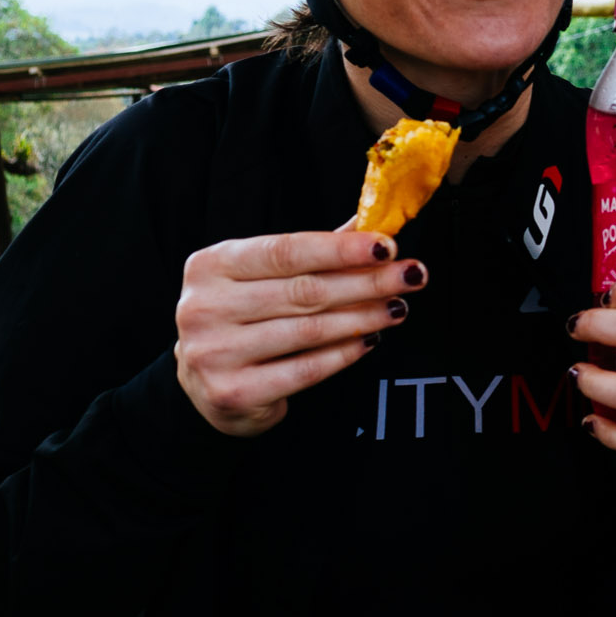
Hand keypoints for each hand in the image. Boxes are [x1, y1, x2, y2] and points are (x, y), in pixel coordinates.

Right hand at [175, 225, 424, 436]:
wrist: (205, 386)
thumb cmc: (242, 320)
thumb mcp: (264, 277)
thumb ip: (314, 252)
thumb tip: (370, 224)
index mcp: (211, 266)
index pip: (285, 250)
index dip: (341, 248)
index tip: (387, 246)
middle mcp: (204, 307)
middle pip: (304, 290)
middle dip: (367, 282)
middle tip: (411, 276)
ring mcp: (214, 352)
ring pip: (308, 330)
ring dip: (363, 317)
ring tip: (397, 308)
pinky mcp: (233, 392)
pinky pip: (304, 370)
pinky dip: (343, 353)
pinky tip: (369, 340)